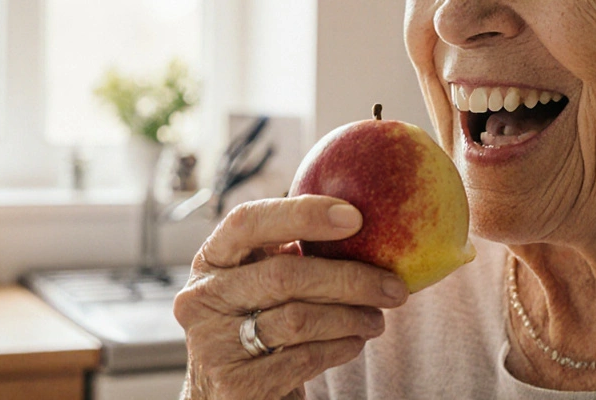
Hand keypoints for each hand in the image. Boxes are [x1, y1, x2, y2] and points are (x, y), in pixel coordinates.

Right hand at [174, 195, 409, 398]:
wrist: (228, 394)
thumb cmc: (257, 322)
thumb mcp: (260, 281)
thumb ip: (290, 253)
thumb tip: (358, 222)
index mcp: (210, 260)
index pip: (248, 221)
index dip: (300, 214)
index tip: (354, 217)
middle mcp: (201, 299)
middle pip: (284, 275)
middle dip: (348, 278)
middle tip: (393, 286)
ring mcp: (213, 344)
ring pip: (298, 319)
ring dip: (350, 317)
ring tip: (377, 318)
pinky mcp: (236, 385)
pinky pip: (304, 358)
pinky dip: (339, 347)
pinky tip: (354, 341)